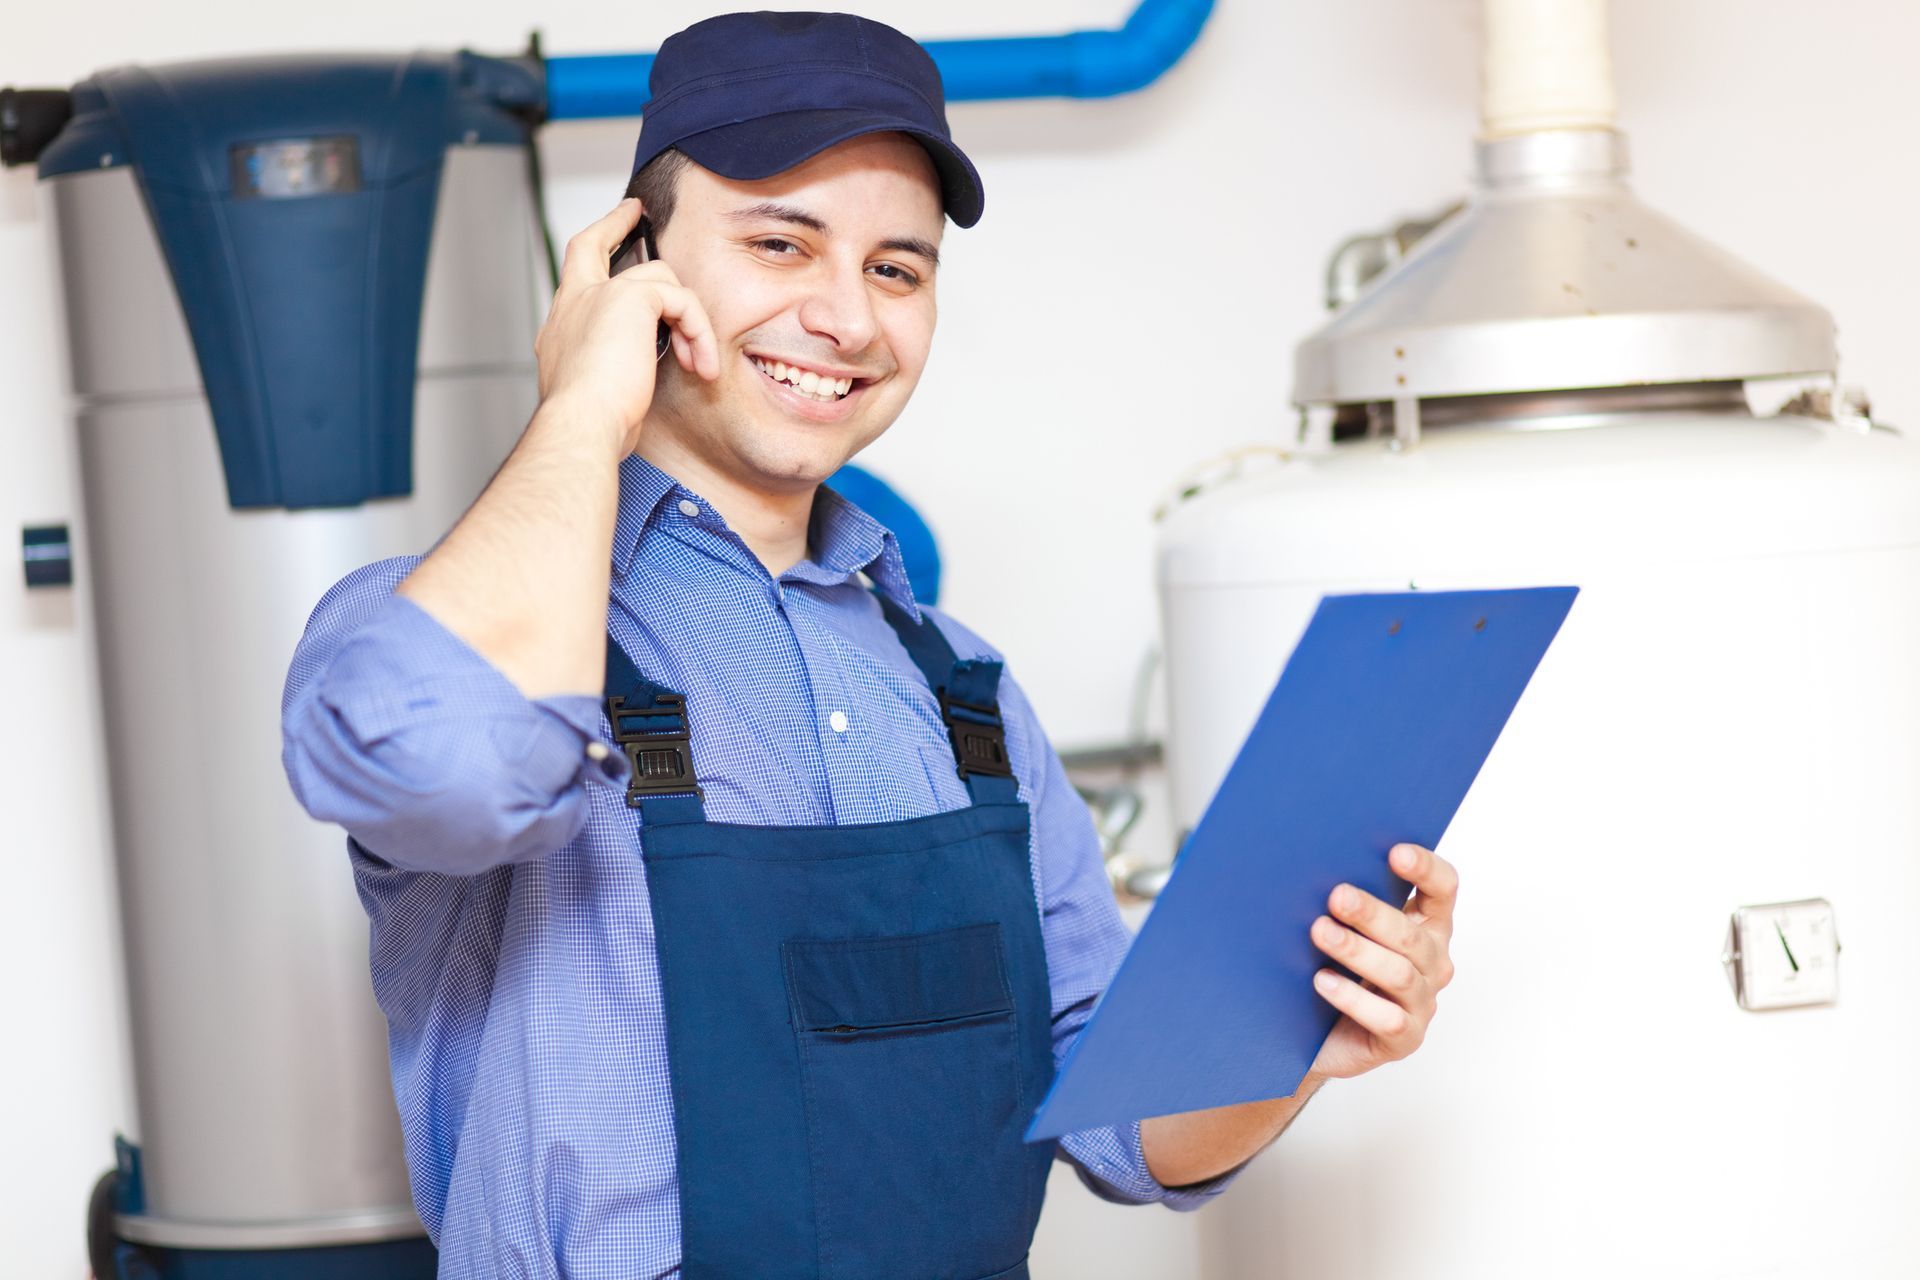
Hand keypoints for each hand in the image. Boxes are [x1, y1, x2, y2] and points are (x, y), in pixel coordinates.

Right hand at [533, 198, 720, 454]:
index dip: (590, 261)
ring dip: (689, 320)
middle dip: (613, 224)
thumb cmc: (588, 424)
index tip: (605, 241)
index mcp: (561, 328)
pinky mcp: (631, 297)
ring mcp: (598, 295)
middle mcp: (572, 305)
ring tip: (698, 362)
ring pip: (658, 279)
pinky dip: (699, 331)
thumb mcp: (598, 395)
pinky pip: (681, 301)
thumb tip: (632, 379)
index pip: (573, 284)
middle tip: (635, 213)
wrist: (581, 424)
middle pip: (590, 245)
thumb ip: (612, 374)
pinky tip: (701, 364)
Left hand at [1306, 843, 1456, 1079]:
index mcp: (1426, 925)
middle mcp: (1433, 962)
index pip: (1442, 889)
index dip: (1425, 869)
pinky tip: (1323, 981)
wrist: (1320, 1035)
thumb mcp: (1346, 929)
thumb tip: (1314, 862)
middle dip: (1372, 913)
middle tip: (1336, 896)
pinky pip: (1386, 1018)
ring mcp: (1422, 1002)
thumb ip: (1347, 901)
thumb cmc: (1336, 968)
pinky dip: (1352, 998)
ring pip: (1398, 973)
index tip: (1395, 853)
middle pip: (1411, 933)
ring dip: (1357, 951)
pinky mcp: (1405, 1038)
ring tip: (1320, 933)